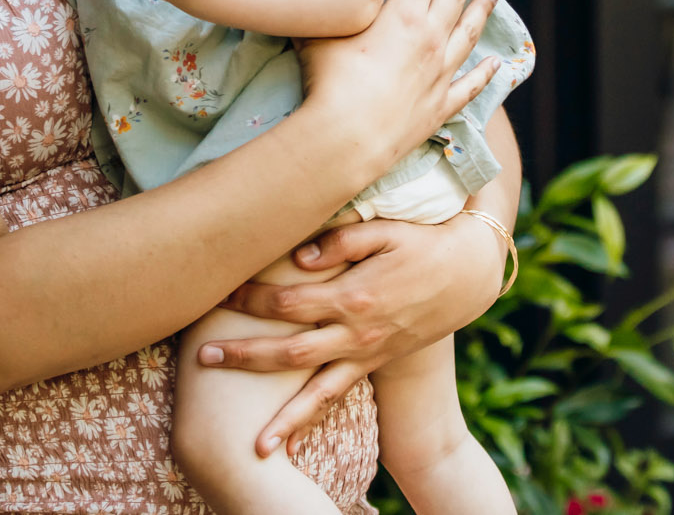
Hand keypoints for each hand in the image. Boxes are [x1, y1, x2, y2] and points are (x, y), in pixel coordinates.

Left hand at [199, 213, 505, 457]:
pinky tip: (289, 440)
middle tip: (204, 357)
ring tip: (253, 444)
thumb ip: (342, 240)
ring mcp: (367, 353)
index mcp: (355, 296)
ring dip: (282, 416)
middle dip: (245, 356)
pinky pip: (340, 396)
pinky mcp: (375, 362)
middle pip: (290, 352)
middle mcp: (358, 333)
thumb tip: (298, 254)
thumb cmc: (424, 241)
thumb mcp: (388, 228)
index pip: (289, 302)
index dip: (251, 298)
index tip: (221, 290)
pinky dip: (313, 420)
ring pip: (316, 392)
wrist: (469, 273)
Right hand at [296, 0, 500, 175]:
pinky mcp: (441, 105)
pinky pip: (470, 85)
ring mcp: (440, 73)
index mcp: (403, 14)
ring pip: (469, 33)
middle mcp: (430, 38)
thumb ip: (328, 10)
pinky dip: (485, 73)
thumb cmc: (331, 80)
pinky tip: (495, 63)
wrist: (349, 136)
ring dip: (482, 9)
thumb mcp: (321, 32)